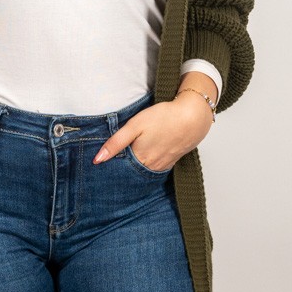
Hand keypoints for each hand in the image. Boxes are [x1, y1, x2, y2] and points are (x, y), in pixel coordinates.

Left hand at [91, 90, 213, 170]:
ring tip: (127, 161)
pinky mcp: (170, 162)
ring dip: (134, 169)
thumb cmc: (164, 117)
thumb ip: (115, 143)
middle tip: (111, 166)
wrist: (193, 117)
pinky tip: (144, 158)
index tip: (101, 166)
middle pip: (131, 173)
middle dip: (121, 171)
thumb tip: (97, 160)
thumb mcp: (135, 125)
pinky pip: (154, 169)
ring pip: (142, 172)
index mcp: (139, 159)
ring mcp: (162, 166)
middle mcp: (150, 167)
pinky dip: (147, 166)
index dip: (110, 168)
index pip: (119, 170)